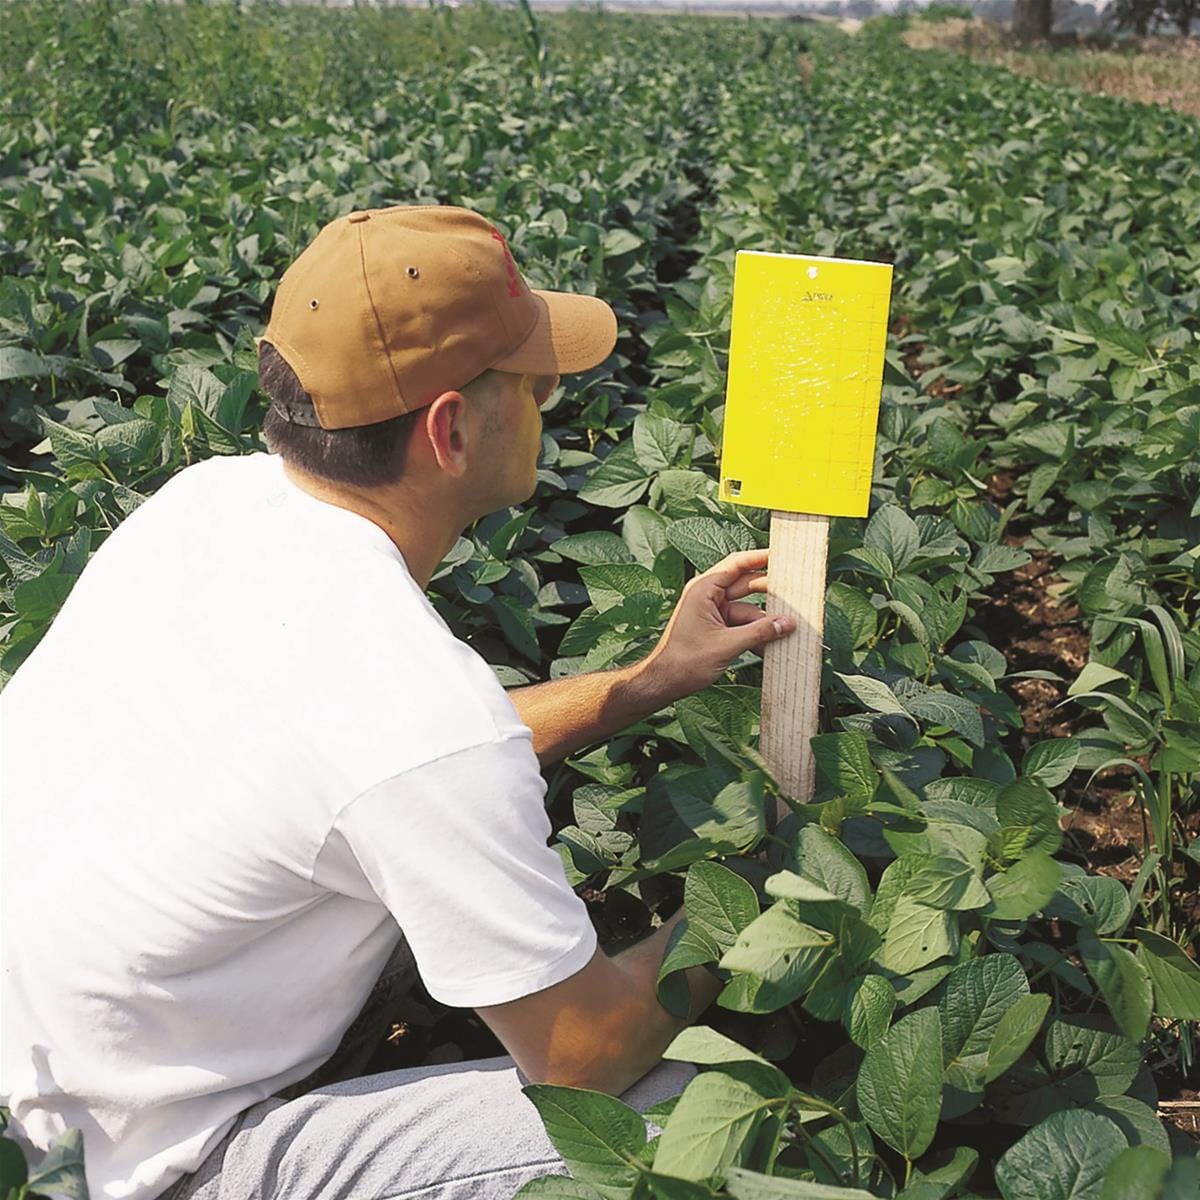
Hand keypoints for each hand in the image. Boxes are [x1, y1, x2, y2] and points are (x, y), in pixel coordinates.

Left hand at [640, 549, 795, 704]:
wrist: (664, 683)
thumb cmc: (684, 661)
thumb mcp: (726, 646)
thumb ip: (759, 633)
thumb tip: (787, 624)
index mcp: (704, 589)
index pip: (737, 564)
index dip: (761, 557)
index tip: (783, 555)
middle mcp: (708, 596)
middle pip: (747, 585)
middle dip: (771, 592)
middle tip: (798, 593)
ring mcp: (713, 612)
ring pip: (748, 609)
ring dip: (766, 621)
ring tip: (790, 629)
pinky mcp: (717, 628)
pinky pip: (743, 625)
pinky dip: (756, 634)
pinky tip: (773, 645)